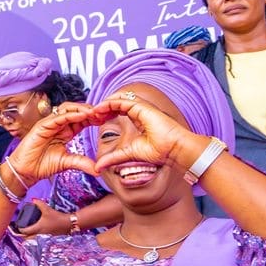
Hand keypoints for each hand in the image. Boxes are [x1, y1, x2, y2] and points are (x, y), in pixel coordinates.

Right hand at [6, 103, 99, 184]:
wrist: (26, 171)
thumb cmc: (42, 165)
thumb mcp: (67, 163)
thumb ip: (82, 163)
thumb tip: (98, 170)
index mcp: (66, 131)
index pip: (82, 119)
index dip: (94, 118)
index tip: (107, 119)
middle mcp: (58, 125)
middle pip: (76, 110)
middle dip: (90, 110)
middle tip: (104, 113)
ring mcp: (50, 123)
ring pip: (67, 109)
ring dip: (82, 109)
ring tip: (94, 112)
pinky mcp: (42, 126)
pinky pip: (58, 117)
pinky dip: (71, 115)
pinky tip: (82, 116)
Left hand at [17, 200, 72, 235]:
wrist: (68, 223)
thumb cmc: (57, 217)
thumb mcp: (47, 209)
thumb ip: (39, 203)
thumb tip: (33, 199)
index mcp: (38, 228)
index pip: (25, 231)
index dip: (19, 229)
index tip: (16, 226)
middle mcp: (40, 234)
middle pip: (27, 239)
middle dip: (22, 236)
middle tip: (20, 231)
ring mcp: (44, 237)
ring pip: (33, 240)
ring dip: (28, 238)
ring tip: (26, 232)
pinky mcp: (48, 238)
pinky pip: (38, 240)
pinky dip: (35, 238)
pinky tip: (36, 233)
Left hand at [90, 95, 206, 171]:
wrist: (174, 149)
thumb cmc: (158, 151)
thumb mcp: (128, 154)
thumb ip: (113, 158)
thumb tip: (98, 167)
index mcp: (138, 119)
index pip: (119, 110)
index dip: (106, 113)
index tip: (95, 121)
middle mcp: (139, 111)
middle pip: (117, 103)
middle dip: (103, 108)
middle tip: (91, 115)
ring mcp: (141, 108)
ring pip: (118, 99)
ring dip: (104, 104)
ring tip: (93, 112)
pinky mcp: (142, 107)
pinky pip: (123, 100)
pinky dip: (110, 103)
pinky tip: (100, 109)